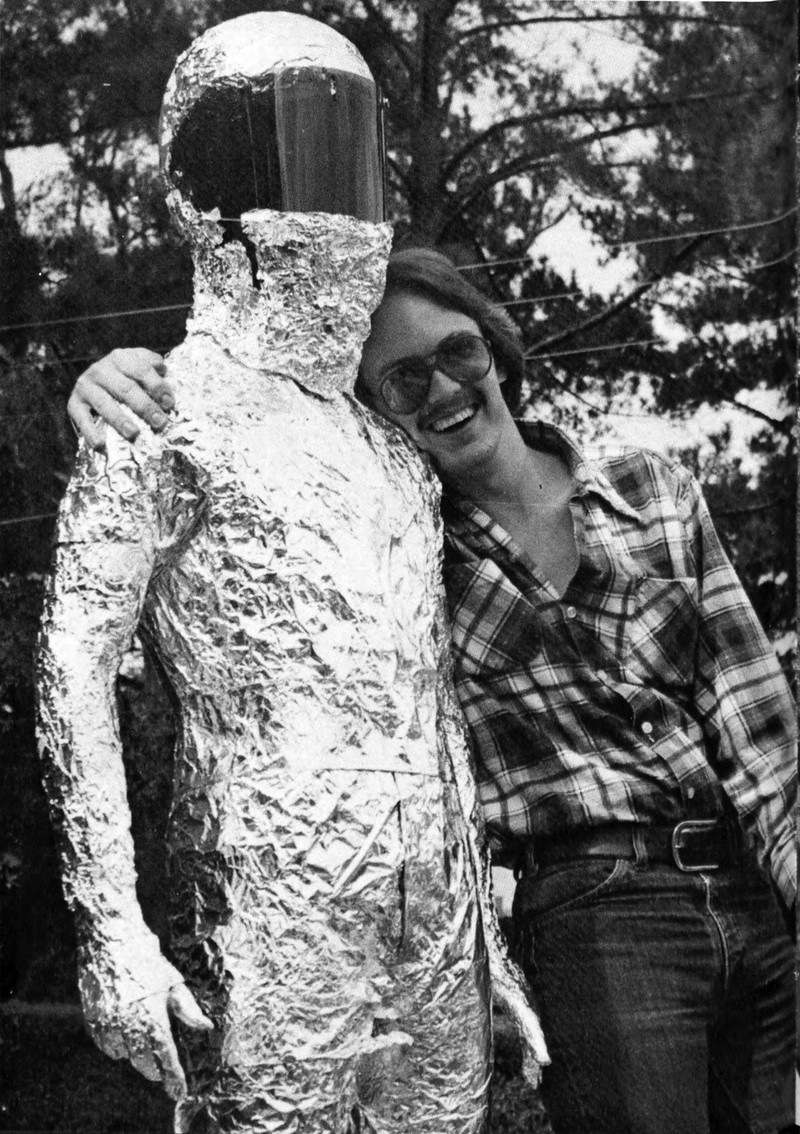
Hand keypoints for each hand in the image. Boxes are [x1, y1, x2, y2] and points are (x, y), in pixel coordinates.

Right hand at [67, 349, 175, 450]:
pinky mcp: (74, 403)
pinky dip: (90, 431)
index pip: (141, 370)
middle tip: (160, 422)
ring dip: (120, 420)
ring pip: (105, 403)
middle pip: (126, 388)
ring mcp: (86, 386)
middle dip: (145, 406)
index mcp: (120, 358)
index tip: (169, 404)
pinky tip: (100, 443)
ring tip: (134, 433)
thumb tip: (164, 371)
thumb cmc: (123, 376)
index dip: (157, 386)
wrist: (92, 380)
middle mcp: (101, 369)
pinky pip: (81, 418)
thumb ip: (150, 365)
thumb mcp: (136, 363)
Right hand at [79, 932, 212, 1100]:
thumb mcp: (173, 981)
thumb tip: (206, 1027)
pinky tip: (125, 1031)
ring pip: (124, 1056)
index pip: (166, 1058)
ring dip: (135, 1053)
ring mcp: (108, 1024)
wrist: (111, 939)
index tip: (180, 1093)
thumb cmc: (146, 958)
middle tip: (163, 1065)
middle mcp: (130, 1026)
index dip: (174, 1079)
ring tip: (143, 1037)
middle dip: (155, 1068)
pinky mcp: (93, 1020)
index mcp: (153, 1017)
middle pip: (144, 1064)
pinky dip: (116, 1044)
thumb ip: (187, 1009)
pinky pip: (106, 1045)